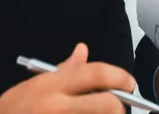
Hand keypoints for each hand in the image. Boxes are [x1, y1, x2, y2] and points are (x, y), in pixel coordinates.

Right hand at [0, 43, 134, 113]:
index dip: (119, 76)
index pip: (95, 74)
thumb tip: (83, 51)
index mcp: (50, 86)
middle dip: (120, 107)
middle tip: (120, 108)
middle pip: (107, 105)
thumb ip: (61, 72)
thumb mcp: (29, 88)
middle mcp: (57, 107)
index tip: (129, 83)